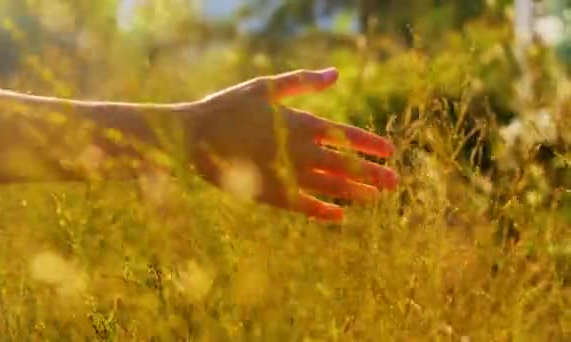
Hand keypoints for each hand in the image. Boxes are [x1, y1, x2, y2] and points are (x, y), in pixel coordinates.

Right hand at [182, 67, 397, 220]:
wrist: (194, 137)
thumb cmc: (228, 107)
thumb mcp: (265, 87)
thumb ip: (302, 82)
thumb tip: (336, 73)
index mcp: (300, 122)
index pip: (345, 135)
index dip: (370, 144)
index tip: (391, 151)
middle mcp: (299, 151)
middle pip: (344, 164)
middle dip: (372, 173)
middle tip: (395, 182)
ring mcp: (286, 174)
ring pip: (329, 186)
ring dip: (354, 192)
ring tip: (376, 199)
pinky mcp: (270, 194)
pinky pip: (302, 206)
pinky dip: (321, 212)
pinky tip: (338, 217)